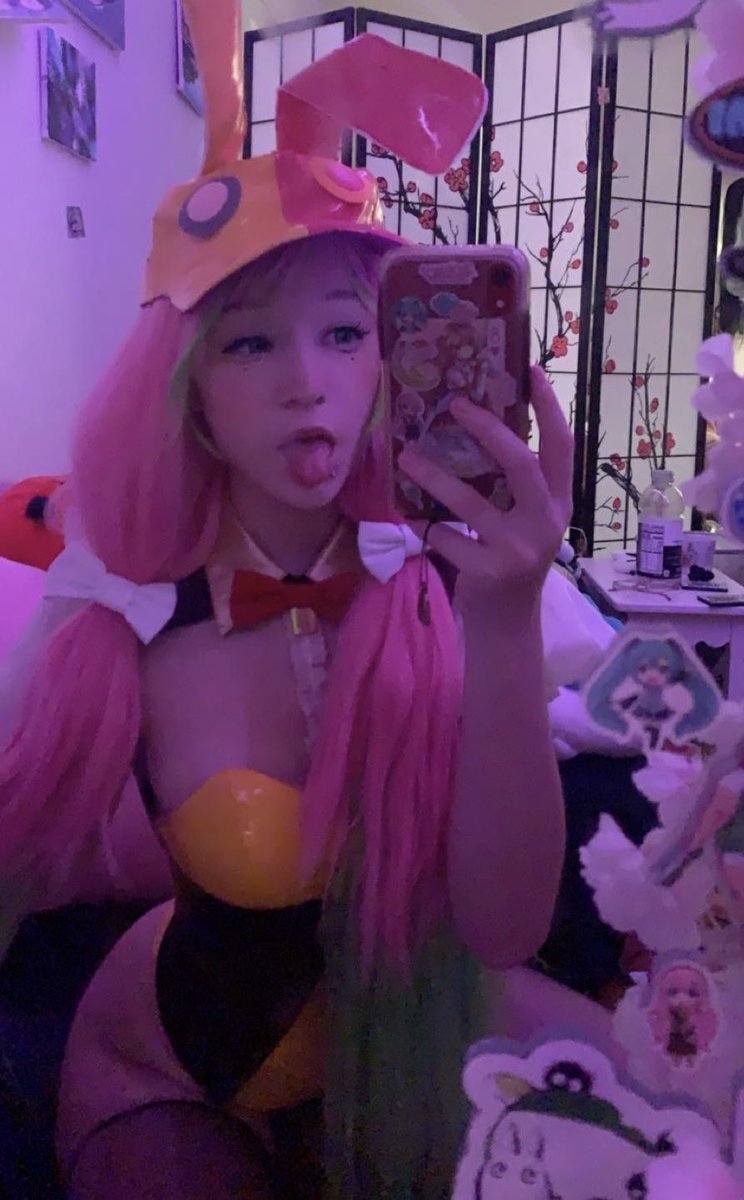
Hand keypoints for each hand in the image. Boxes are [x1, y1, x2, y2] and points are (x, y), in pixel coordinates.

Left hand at [398, 367, 573, 609]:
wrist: (507, 622)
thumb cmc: (510, 558)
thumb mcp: (525, 520)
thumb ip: (514, 484)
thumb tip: (477, 426)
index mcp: (559, 503)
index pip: (562, 447)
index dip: (550, 407)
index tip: (532, 370)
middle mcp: (545, 523)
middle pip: (520, 464)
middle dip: (487, 430)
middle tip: (456, 405)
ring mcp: (518, 550)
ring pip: (470, 502)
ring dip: (434, 475)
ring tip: (406, 456)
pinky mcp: (488, 573)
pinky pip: (446, 536)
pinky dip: (424, 523)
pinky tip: (406, 514)